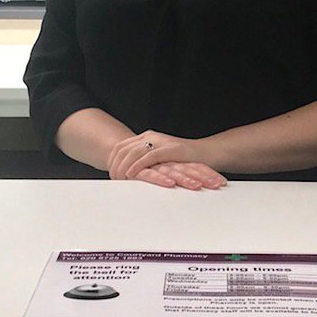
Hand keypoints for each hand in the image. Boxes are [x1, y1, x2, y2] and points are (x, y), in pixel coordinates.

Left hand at [108, 131, 225, 188]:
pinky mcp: (169, 149)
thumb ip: (145, 162)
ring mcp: (160, 141)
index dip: (112, 162)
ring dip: (123, 167)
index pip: (120, 147)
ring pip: (133, 152)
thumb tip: (127, 174)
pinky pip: (148, 156)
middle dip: (114, 166)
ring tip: (119, 179)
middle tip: (112, 180)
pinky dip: (138, 165)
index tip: (110, 176)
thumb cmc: (184, 160)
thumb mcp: (159, 160)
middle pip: (123, 149)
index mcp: (146, 137)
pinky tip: (131, 174)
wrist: (207, 154)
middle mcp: (151, 136)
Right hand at [134, 161, 227, 190]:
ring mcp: (152, 163)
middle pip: (187, 167)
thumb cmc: (141, 165)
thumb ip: (177, 176)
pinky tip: (170, 183)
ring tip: (198, 186)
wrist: (118, 153)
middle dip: (203, 176)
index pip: (193, 165)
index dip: (207, 173)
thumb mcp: (163, 170)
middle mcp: (164, 159)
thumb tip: (197, 186)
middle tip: (217, 184)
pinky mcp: (136, 169)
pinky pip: (150, 173)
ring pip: (172, 170)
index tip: (221, 182)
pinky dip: (160, 178)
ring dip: (185, 178)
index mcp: (172, 159)